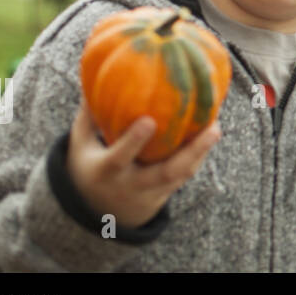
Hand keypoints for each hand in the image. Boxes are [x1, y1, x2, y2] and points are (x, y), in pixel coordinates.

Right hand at [66, 102, 221, 229]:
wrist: (101, 214)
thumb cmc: (89, 168)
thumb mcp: (80, 146)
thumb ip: (88, 117)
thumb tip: (93, 80)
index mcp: (107, 172)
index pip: (120, 157)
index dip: (134, 141)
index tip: (149, 120)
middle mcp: (132, 184)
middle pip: (166, 172)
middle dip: (191, 152)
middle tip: (213, 129)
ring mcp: (151, 191)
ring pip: (181, 175)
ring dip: (201, 152)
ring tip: (215, 127)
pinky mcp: (165, 192)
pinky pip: (184, 175)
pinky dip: (198, 155)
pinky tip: (210, 132)